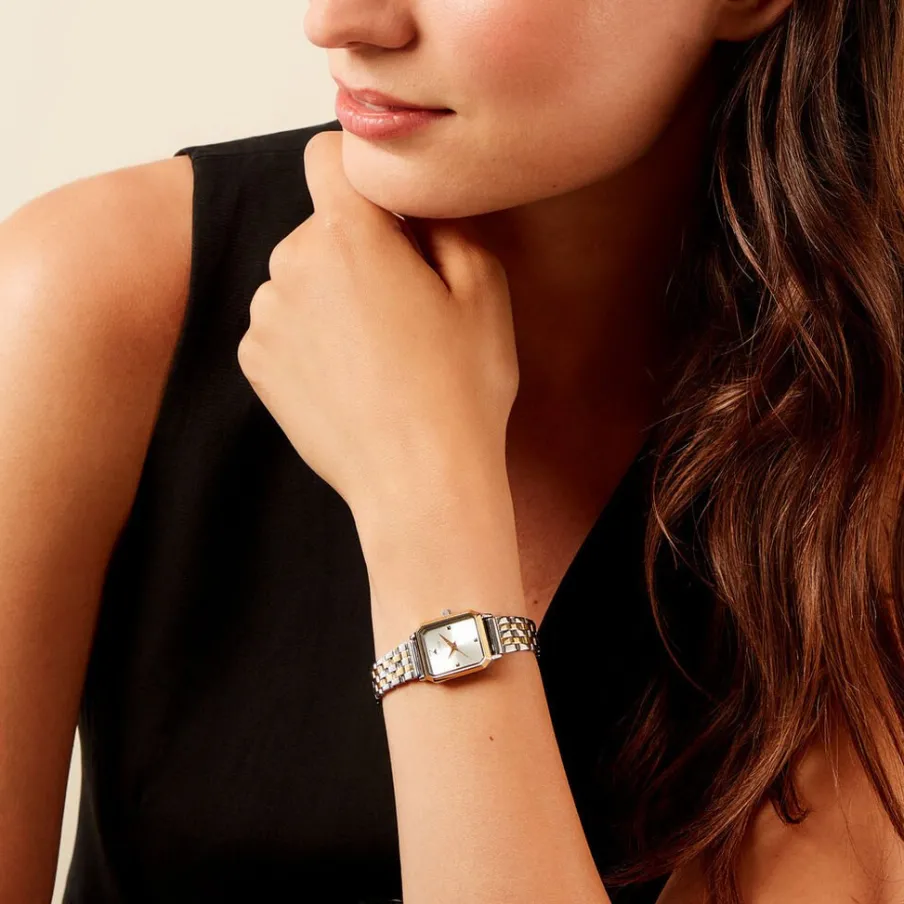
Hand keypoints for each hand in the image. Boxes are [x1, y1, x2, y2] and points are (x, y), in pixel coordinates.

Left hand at [236, 131, 519, 519]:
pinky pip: (280, 323)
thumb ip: (442, 221)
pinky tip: (348, 378)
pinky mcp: (254, 362)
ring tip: (377, 353)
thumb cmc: (460, 390)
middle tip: (404, 308)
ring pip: (297, 277)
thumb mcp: (484, 289)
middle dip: (355, 250)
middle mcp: (291, 265)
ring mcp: (265, 317)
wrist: (418, 483)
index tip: (386, 214)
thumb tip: (411, 205)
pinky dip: (307, 338)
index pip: (326, 156)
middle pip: (318, 226)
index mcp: (350, 236)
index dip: (358, 175)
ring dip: (328, 295)